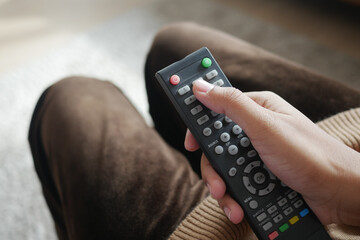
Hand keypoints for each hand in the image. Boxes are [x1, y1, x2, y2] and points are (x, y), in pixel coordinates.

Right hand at [184, 79, 359, 225]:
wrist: (340, 194)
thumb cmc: (310, 154)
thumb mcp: (265, 125)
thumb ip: (231, 104)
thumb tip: (200, 87)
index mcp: (256, 110)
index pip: (216, 110)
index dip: (199, 125)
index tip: (190, 143)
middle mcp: (255, 132)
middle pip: (217, 147)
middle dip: (214, 169)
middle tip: (217, 184)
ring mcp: (257, 156)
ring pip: (225, 170)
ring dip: (225, 189)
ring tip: (233, 204)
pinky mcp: (261, 177)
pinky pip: (238, 185)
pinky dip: (236, 198)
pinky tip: (241, 208)